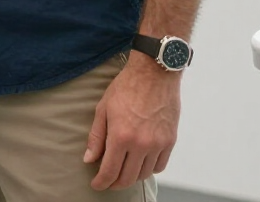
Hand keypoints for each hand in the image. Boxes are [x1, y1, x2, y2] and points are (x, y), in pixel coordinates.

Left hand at [84, 54, 179, 188]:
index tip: (96, 185)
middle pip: (127, 178)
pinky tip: (140, 163)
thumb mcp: (103, 108)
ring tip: (122, 170)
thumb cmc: (126, 86)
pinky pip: (159, 166)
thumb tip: (89, 159)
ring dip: (132, 176)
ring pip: (144, 174)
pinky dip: (149, 169)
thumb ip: (96, 136)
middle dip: (115, 183)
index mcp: (121, 136)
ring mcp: (157, 144)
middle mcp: (140, 144)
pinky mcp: (170, 141)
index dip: (102, 182)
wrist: (154, 73)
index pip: (110, 171)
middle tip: (107, 181)